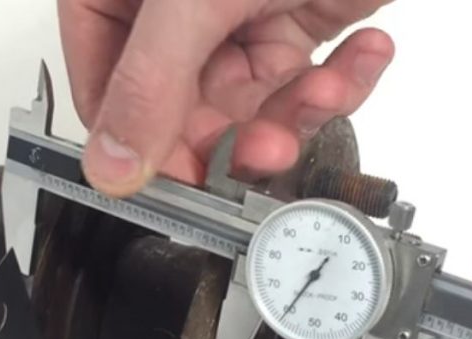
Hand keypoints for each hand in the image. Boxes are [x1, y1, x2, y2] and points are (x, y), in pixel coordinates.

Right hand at [58, 0, 394, 195]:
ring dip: (299, 110)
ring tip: (325, 88)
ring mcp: (237, 12)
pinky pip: (308, 75)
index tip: (180, 186)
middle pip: (187, 107)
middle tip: (269, 150)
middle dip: (240, 133)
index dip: (141, 144)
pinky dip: (345, 77)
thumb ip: (151, 83)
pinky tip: (365, 50)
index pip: (107, 87)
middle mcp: (173, 8)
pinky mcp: (297, 13)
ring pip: (254, 102)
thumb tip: (112, 165)